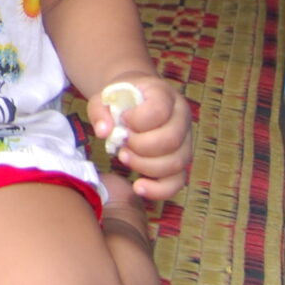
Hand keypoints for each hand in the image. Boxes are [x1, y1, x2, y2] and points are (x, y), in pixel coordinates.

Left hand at [92, 76, 191, 202]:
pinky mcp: (180, 162)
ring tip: (123, 157)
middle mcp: (181, 118)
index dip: (137, 120)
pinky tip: (138, 186)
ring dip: (145, 166)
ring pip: (176, 163)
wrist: (134, 100)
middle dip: (140, 147)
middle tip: (122, 144)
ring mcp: (185, 141)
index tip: (122, 119)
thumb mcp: (105, 97)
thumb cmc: (121, 99)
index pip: (159, 111)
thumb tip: (104, 132)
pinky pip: (177, 182)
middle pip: (171, 140)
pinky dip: (159, 189)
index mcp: (164, 95)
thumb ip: (100, 111)